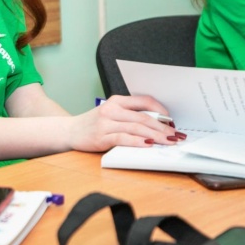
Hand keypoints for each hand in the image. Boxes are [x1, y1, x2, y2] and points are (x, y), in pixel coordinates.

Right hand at [68, 94, 182, 152]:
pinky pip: (123, 138)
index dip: (161, 111)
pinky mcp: (101, 137)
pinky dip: (137, 141)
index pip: (144, 101)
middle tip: (175, 135)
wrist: (69, 131)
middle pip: (143, 117)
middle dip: (162, 127)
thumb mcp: (111, 113)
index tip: (172, 121)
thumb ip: (130, 115)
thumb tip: (157, 124)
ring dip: (155, 135)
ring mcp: (105, 123)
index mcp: (117, 100)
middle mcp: (111, 109)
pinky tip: (147, 144)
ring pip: (136, 127)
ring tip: (167, 142)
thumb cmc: (94, 124)